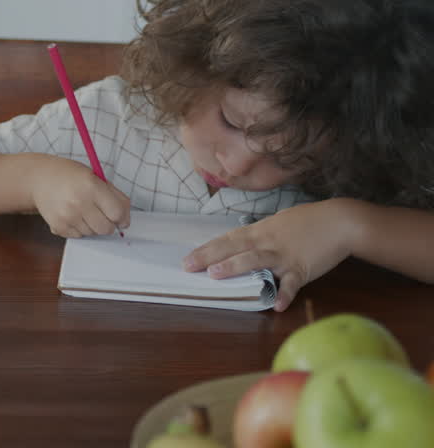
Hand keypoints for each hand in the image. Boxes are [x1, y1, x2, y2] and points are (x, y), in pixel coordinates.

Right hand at [28, 155, 130, 237]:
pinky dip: (79, 228)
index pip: (117, 213)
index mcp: (91, 186)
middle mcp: (78, 202)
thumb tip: (125, 221)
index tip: (120, 218)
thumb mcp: (96, 177)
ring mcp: (67, 216)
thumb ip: (115, 197)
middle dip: (107, 223)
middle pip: (106, 228)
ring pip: (92, 233)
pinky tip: (72, 214)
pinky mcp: (58, 226)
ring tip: (82, 210)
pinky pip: (79, 236)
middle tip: (100, 213)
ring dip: (92, 225)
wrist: (39, 179)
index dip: (122, 218)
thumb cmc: (70, 176)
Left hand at [183, 200, 358, 311]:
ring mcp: (283, 255)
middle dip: (208, 257)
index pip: (227, 240)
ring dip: (235, 267)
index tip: (187, 258)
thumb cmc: (308, 221)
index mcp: (260, 231)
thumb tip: (243, 245)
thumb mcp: (278, 223)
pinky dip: (285, 293)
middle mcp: (266, 242)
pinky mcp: (302, 268)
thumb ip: (260, 235)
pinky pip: (292, 283)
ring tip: (216, 275)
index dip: (206, 249)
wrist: (340, 221)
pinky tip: (277, 306)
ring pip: (255, 260)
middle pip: (233, 248)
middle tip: (188, 267)